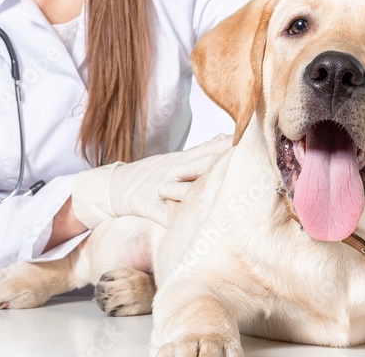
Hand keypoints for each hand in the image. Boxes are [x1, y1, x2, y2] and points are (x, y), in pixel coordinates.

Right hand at [72, 134, 231, 227]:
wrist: (113, 186)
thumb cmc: (152, 174)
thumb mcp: (176, 159)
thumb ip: (202, 151)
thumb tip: (227, 138)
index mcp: (181, 160)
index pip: (209, 149)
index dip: (229, 146)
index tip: (251, 141)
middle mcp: (172, 170)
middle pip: (199, 164)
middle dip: (220, 163)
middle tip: (243, 162)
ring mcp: (159, 187)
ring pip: (180, 187)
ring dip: (197, 190)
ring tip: (217, 193)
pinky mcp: (145, 204)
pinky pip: (159, 212)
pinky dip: (170, 218)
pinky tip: (182, 226)